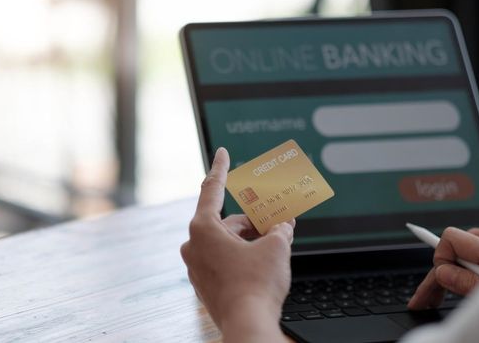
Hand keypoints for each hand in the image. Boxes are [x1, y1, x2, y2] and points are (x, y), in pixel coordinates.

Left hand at [180, 147, 294, 342]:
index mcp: (203, 229)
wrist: (248, 324)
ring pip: (226, 242)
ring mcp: (197, 266)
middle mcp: (193, 245)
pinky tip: (263, 260)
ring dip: (250, 239)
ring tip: (276, 241)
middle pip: (226, 221)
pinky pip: (223, 259)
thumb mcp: (276, 248)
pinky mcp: (205, 284)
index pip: (212, 189)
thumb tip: (284, 224)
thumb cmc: (256, 286)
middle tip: (277, 218)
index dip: (221, 168)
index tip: (222, 153)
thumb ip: (280, 228)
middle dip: (253, 219)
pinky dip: (242, 254)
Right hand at [408, 226, 478, 309]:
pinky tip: (460, 285)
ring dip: (452, 271)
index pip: (453, 238)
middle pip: (457, 247)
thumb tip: (442, 272)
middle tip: (424, 298)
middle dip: (439, 271)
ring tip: (438, 296)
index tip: (438, 281)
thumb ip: (467, 283)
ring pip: (467, 251)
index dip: (441, 258)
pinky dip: (467, 270)